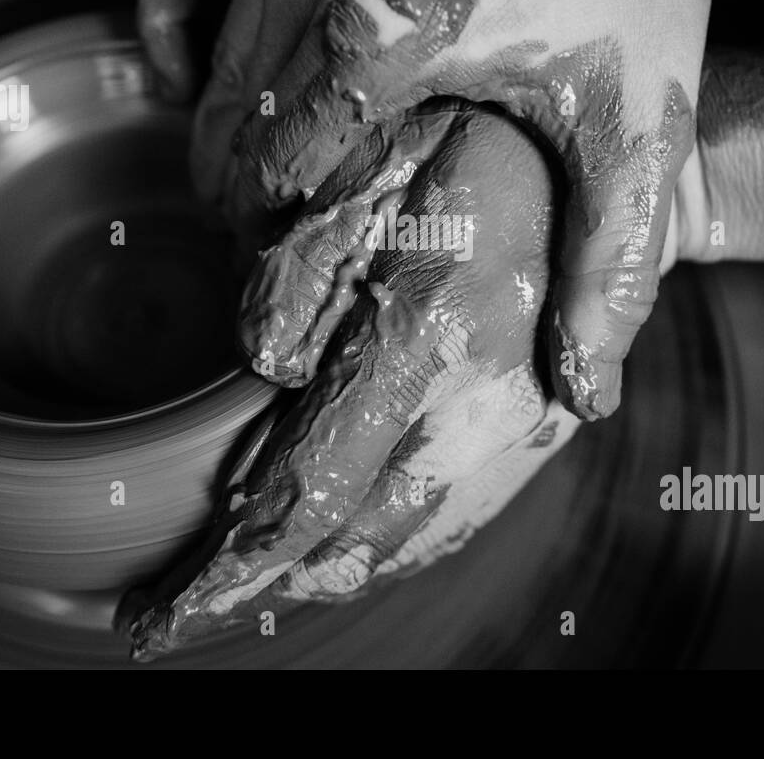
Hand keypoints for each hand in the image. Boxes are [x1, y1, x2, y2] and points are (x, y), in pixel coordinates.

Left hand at [125, 100, 579, 659]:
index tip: (160, 618)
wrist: (603, 162)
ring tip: (250, 596)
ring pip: (409, 545)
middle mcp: (479, 402)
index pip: (306, 490)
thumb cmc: (473, 144)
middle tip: (184, 618)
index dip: (228, 568)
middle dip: (261, 592)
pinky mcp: (543, 433)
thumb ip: (302, 271)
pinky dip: (390, 557)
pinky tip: (346, 561)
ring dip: (323, 583)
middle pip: (352, 543)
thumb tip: (261, 364)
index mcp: (425, 332)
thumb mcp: (370, 173)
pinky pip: (460, 522)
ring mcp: (522, 427)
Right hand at [139, 0, 753, 418]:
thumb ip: (610, 264)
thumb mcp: (635, 124)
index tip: (297, 278)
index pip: (275, 178)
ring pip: (210, 59)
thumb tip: (586, 392)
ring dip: (222, 132)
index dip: (278, 243)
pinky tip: (191, 72)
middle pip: (228, 127)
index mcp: (382, 37)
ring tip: (257, 186)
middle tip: (275, 246)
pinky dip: (175, 21)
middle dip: (241, 201)